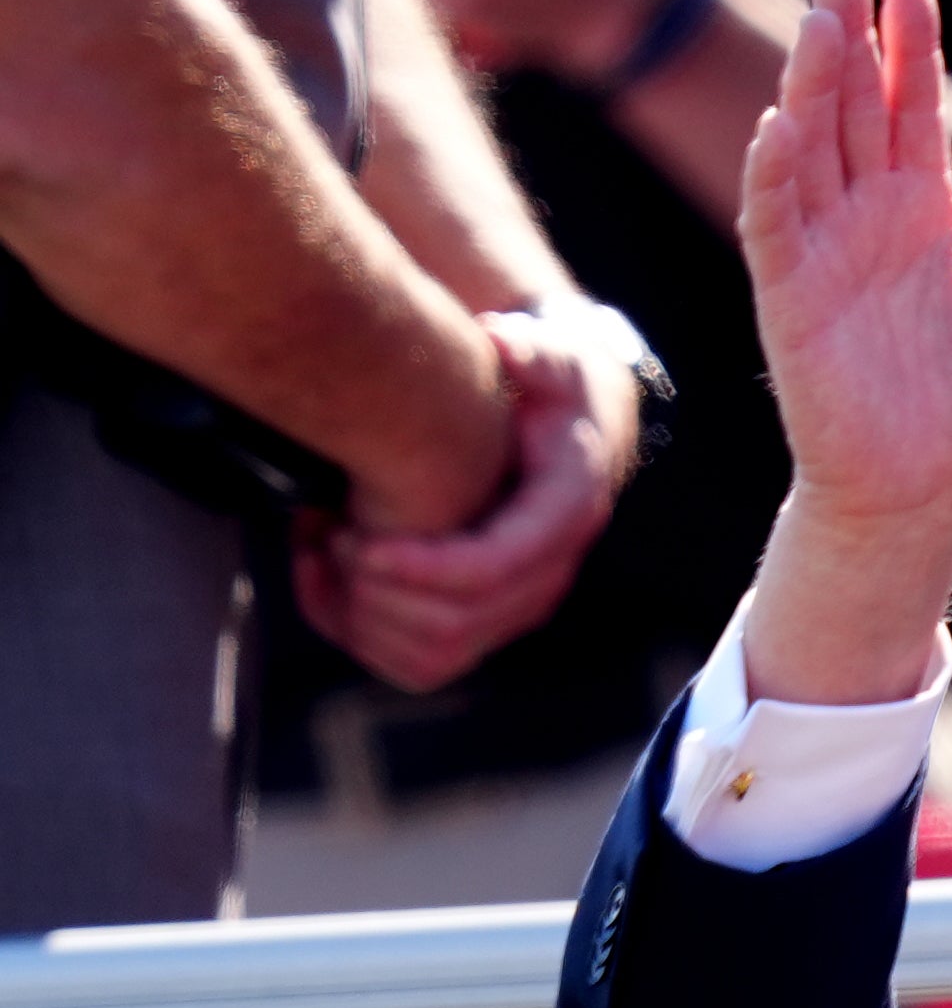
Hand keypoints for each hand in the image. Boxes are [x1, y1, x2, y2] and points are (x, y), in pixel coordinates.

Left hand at [292, 306, 639, 691]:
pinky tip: (324, 572)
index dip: (419, 566)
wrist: (575, 434)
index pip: (492, 569)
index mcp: (562, 516)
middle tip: (326, 530)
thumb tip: (501, 342)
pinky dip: (359, 633)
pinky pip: (417, 665)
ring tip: (321, 544)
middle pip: (456, 625)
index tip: (352, 538)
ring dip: (363, 614)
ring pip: (433, 655)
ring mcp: (513, 609)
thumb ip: (531, 350)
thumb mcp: (553, 356)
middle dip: (378, 590)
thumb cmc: (552, 390)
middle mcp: (544, 577)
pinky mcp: (482, 624)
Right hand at [736, 0, 951, 704]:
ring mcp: (825, 254)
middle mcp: (870, 220)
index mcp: (927, 216)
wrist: (922, 501)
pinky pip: (773, 224)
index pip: (914, 109)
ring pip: (811, 148)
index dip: (910, 47)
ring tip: (823, 24)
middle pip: (854, 106)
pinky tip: (780, 124)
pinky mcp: (789, 299)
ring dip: (811, 86)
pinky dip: (773, 176)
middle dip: (848, 35)